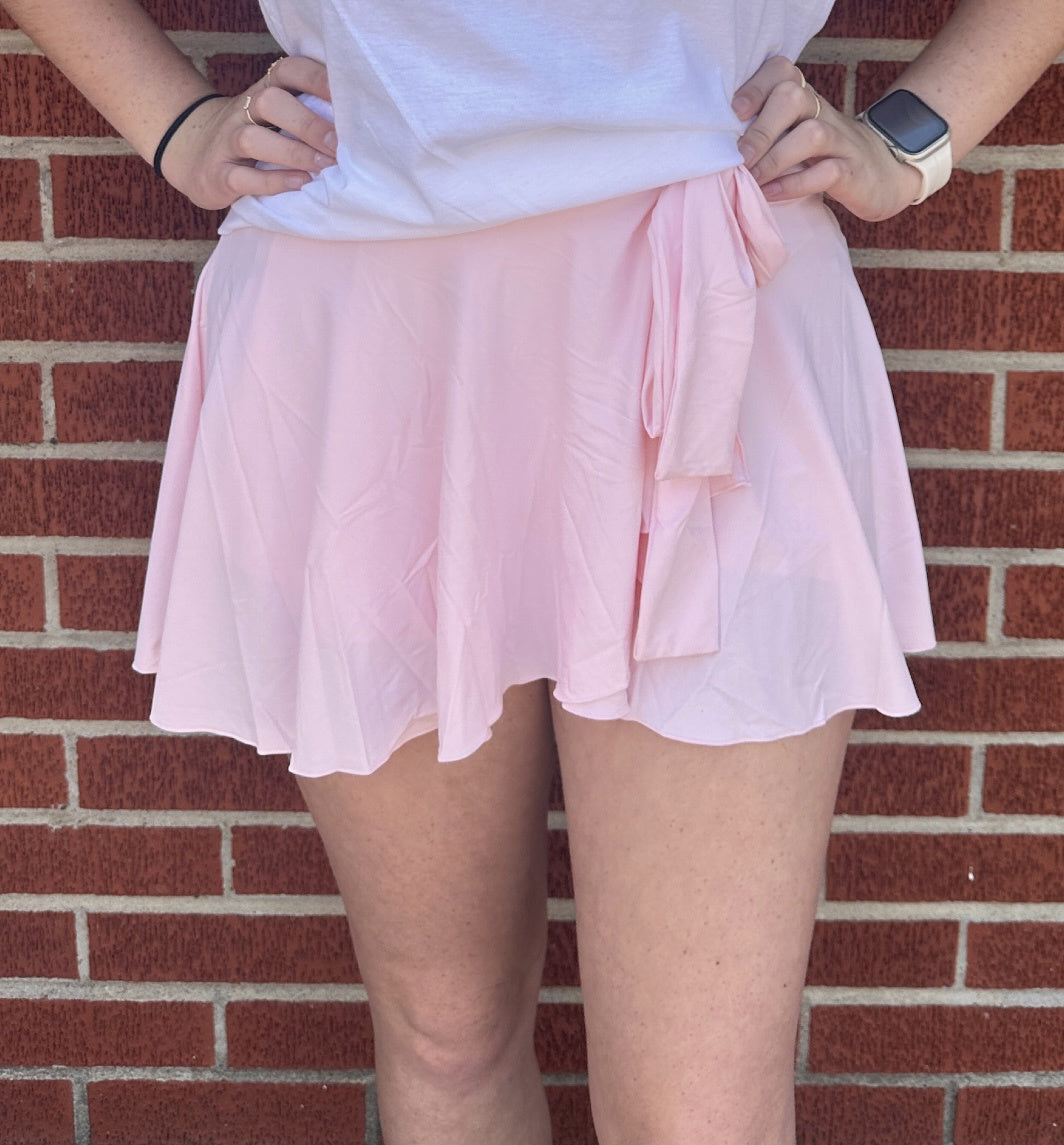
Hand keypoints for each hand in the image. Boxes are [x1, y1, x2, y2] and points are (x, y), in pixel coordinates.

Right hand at [159, 56, 336, 209]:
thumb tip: (357, 129)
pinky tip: (298, 184)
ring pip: (253, 139)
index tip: (345, 96)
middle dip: (307, 122)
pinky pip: (242, 177)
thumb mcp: (273, 119)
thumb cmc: (252, 139)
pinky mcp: (218, 175)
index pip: (286, 71)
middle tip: (338, 144)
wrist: (193, 156)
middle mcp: (243, 112)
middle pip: (270, 102)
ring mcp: (226, 142)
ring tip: (323, 167)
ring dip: (293, 152)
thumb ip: (305, 115)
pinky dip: (272, 182)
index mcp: (262, 93)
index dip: (315, 78)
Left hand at [732, 55, 922, 220]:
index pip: (781, 71)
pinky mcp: (852, 170)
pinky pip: (826, 172)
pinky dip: (794, 184)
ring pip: (810, 134)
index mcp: (805, 98)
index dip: (756, 87)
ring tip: (752, 179)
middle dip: (760, 129)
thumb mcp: (794, 135)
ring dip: (775, 158)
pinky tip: (771, 194)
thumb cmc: (822, 157)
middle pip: (792, 98)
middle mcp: (822, 111)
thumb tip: (715, 144)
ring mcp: (840, 140)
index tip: (733, 114)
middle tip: (738, 157)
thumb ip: (765, 130)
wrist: (881, 174)